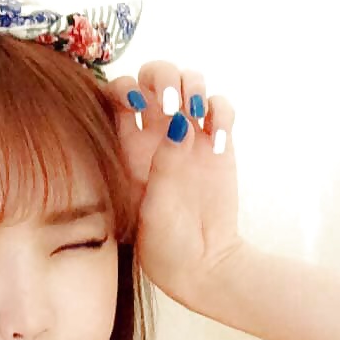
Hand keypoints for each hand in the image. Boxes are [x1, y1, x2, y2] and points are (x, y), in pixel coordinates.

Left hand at [103, 61, 243, 301]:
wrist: (202, 263)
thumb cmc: (164, 245)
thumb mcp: (153, 209)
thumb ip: (163, 166)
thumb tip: (180, 123)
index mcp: (126, 147)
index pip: (117, 95)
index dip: (124, 88)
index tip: (136, 104)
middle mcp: (155, 135)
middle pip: (154, 76)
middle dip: (163, 76)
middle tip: (173, 103)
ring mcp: (188, 135)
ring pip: (190, 81)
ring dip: (194, 85)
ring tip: (196, 112)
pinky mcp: (218, 143)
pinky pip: (220, 107)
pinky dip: (222, 113)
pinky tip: (218, 141)